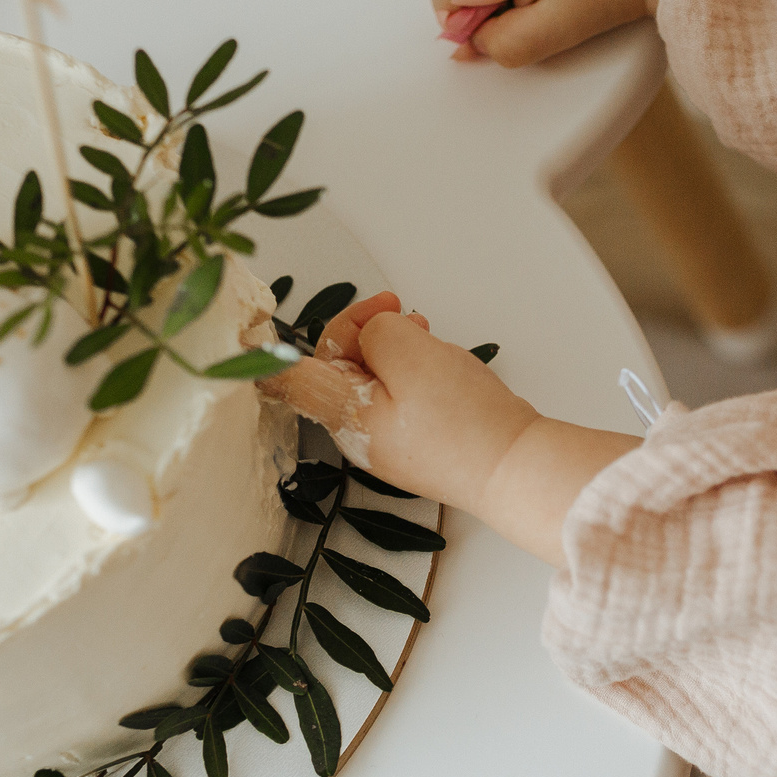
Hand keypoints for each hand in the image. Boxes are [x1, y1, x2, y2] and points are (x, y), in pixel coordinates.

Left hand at [293, 297, 642, 564]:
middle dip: (370, 330)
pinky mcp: (423, 443)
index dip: (275, 349)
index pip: (289, 380)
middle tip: (402, 308)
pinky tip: (446, 367)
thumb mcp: (409, 354)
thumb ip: (376, 332)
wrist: (516, 467)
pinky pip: (407, 397)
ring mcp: (393, 442)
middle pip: (342, 368)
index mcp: (344, 414)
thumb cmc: (465, 423)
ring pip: (379, 378)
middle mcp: (361, 435)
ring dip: (400, 347)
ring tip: (430, 337)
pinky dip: (420, 372)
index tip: (260, 329)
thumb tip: (375, 331)